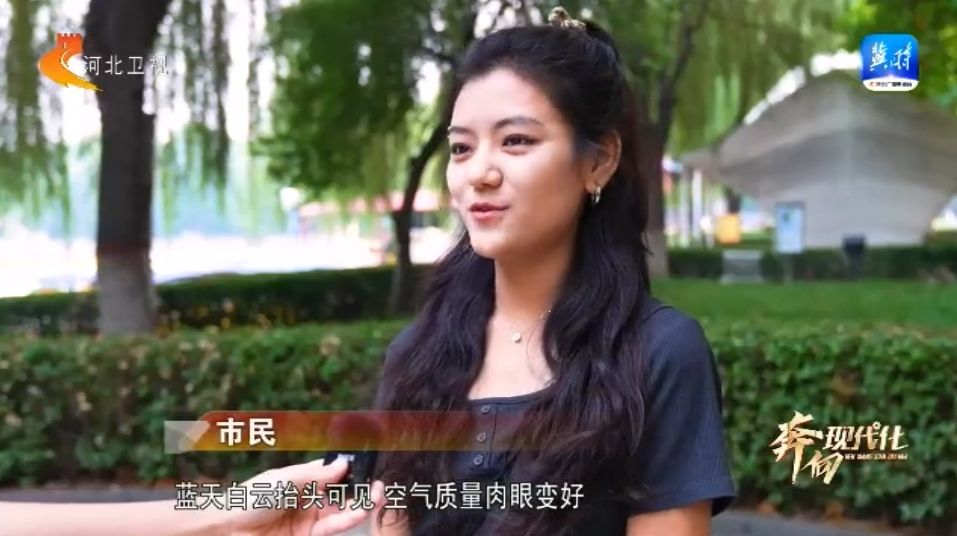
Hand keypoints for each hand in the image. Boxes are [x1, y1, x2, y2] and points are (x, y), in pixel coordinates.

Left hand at [221, 458, 385, 535]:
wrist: (225, 529)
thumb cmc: (250, 498)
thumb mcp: (285, 479)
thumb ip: (317, 475)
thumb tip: (345, 464)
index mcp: (303, 479)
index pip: (333, 473)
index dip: (352, 470)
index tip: (370, 464)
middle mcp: (310, 499)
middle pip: (342, 495)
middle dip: (362, 490)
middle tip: (379, 485)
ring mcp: (310, 520)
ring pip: (343, 512)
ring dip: (361, 506)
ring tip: (377, 496)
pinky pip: (333, 529)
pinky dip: (348, 521)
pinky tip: (358, 511)